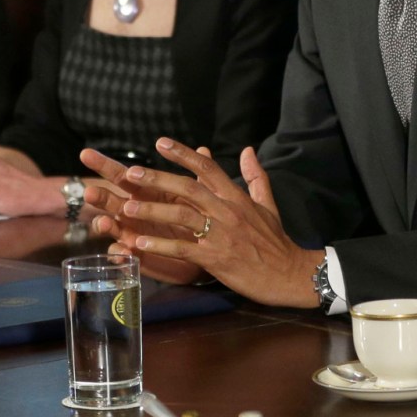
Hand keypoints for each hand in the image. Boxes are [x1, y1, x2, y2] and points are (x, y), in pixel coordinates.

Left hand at [80, 141, 318, 307]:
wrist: (289, 274)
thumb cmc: (276, 241)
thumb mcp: (268, 205)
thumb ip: (255, 177)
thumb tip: (247, 150)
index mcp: (236, 198)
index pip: (208, 168)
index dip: (183, 154)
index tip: (161, 143)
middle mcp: (227, 211)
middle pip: (189, 188)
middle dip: (158, 179)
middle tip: (131, 172)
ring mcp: (221, 235)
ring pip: (183, 217)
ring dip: (153, 212)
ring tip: (127, 208)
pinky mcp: (216, 258)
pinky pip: (184, 249)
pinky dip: (161, 246)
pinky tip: (139, 244)